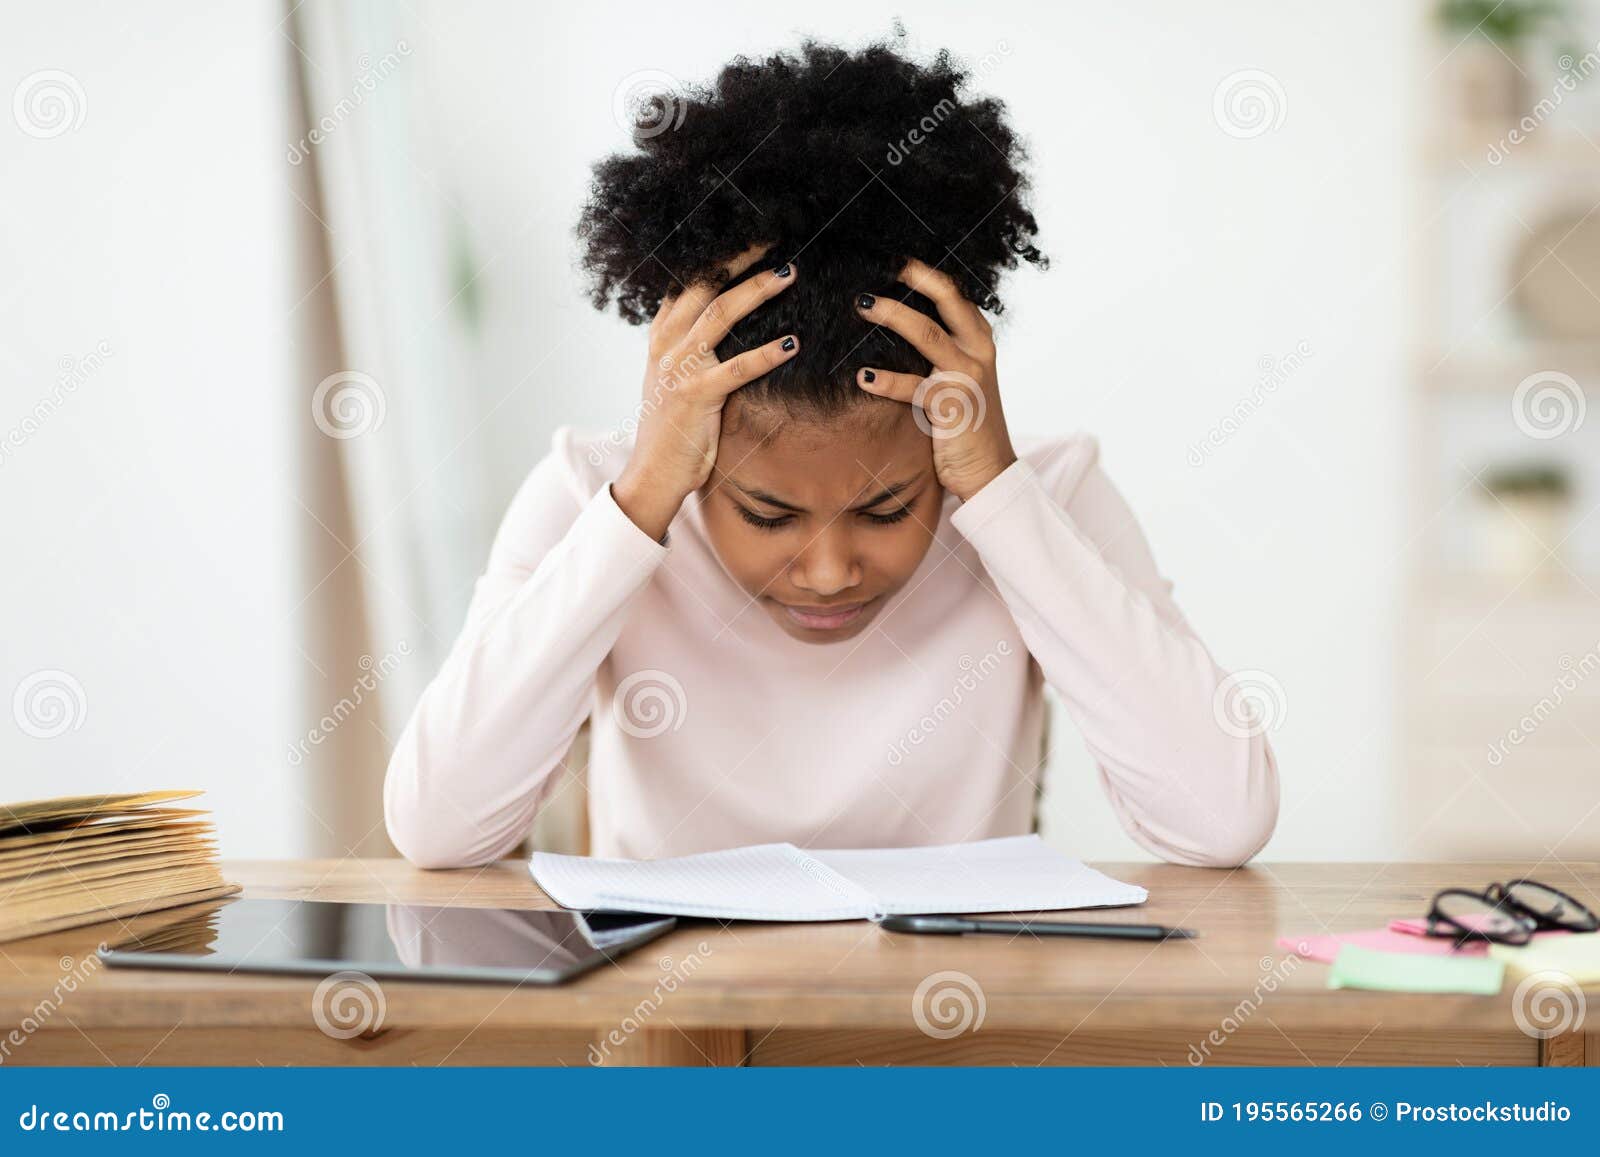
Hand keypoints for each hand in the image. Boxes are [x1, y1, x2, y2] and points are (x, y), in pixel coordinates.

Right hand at [613, 245, 799, 539]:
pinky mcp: (695, 396)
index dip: (715, 255)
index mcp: (661, 336)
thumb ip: (691, 348)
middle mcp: (665, 344)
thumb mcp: (674, 378)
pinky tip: (792, 344)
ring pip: (720, 315)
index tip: (748, 234)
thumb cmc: (674, 428)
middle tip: (774, 236)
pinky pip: (736, 368)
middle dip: (739, 257)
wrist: (653, 473)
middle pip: (703, 285)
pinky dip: (765, 355)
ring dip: (757, 290)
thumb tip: (723, 322)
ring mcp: (678, 368)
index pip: (686, 281)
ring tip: (789, 273)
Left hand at [853, 258, 1015, 501]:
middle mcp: (978, 351)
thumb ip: (939, 349)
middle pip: (948, 300)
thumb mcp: (958, 376)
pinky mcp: (953, 407)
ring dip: (893, 316)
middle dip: (915, 278)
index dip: (925, 273)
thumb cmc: (965, 422)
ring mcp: (968, 377)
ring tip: (862, 305)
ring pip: (928, 335)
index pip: (955, 294)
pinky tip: (863, 377)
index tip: (895, 259)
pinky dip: (887, 381)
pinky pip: (914, 386)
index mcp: (980, 339)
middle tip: (881, 265)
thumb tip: (894, 320)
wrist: (989, 470)